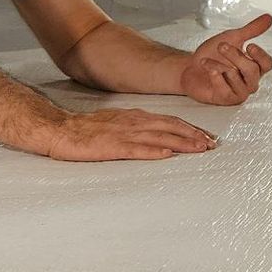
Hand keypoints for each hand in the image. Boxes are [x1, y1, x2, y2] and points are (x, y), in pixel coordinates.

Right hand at [43, 108, 217, 161]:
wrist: (60, 129)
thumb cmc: (86, 130)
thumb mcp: (116, 123)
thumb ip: (137, 128)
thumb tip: (158, 136)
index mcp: (135, 117)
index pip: (169, 121)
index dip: (189, 128)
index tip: (205, 136)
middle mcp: (133, 122)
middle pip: (170, 126)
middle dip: (193, 135)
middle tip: (211, 144)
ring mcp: (123, 134)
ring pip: (159, 136)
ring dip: (182, 142)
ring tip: (199, 149)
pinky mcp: (112, 146)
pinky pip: (137, 149)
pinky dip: (155, 151)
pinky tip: (168, 154)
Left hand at [178, 14, 271, 105]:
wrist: (190, 68)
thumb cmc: (212, 54)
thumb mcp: (232, 38)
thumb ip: (251, 30)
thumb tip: (268, 18)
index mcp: (254, 66)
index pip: (267, 64)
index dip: (260, 56)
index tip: (249, 46)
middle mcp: (249, 81)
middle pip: (252, 71)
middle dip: (235, 56)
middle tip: (221, 46)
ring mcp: (239, 92)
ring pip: (236, 78)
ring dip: (218, 65)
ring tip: (206, 61)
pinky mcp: (226, 99)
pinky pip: (225, 90)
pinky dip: (215, 77)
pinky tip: (208, 70)